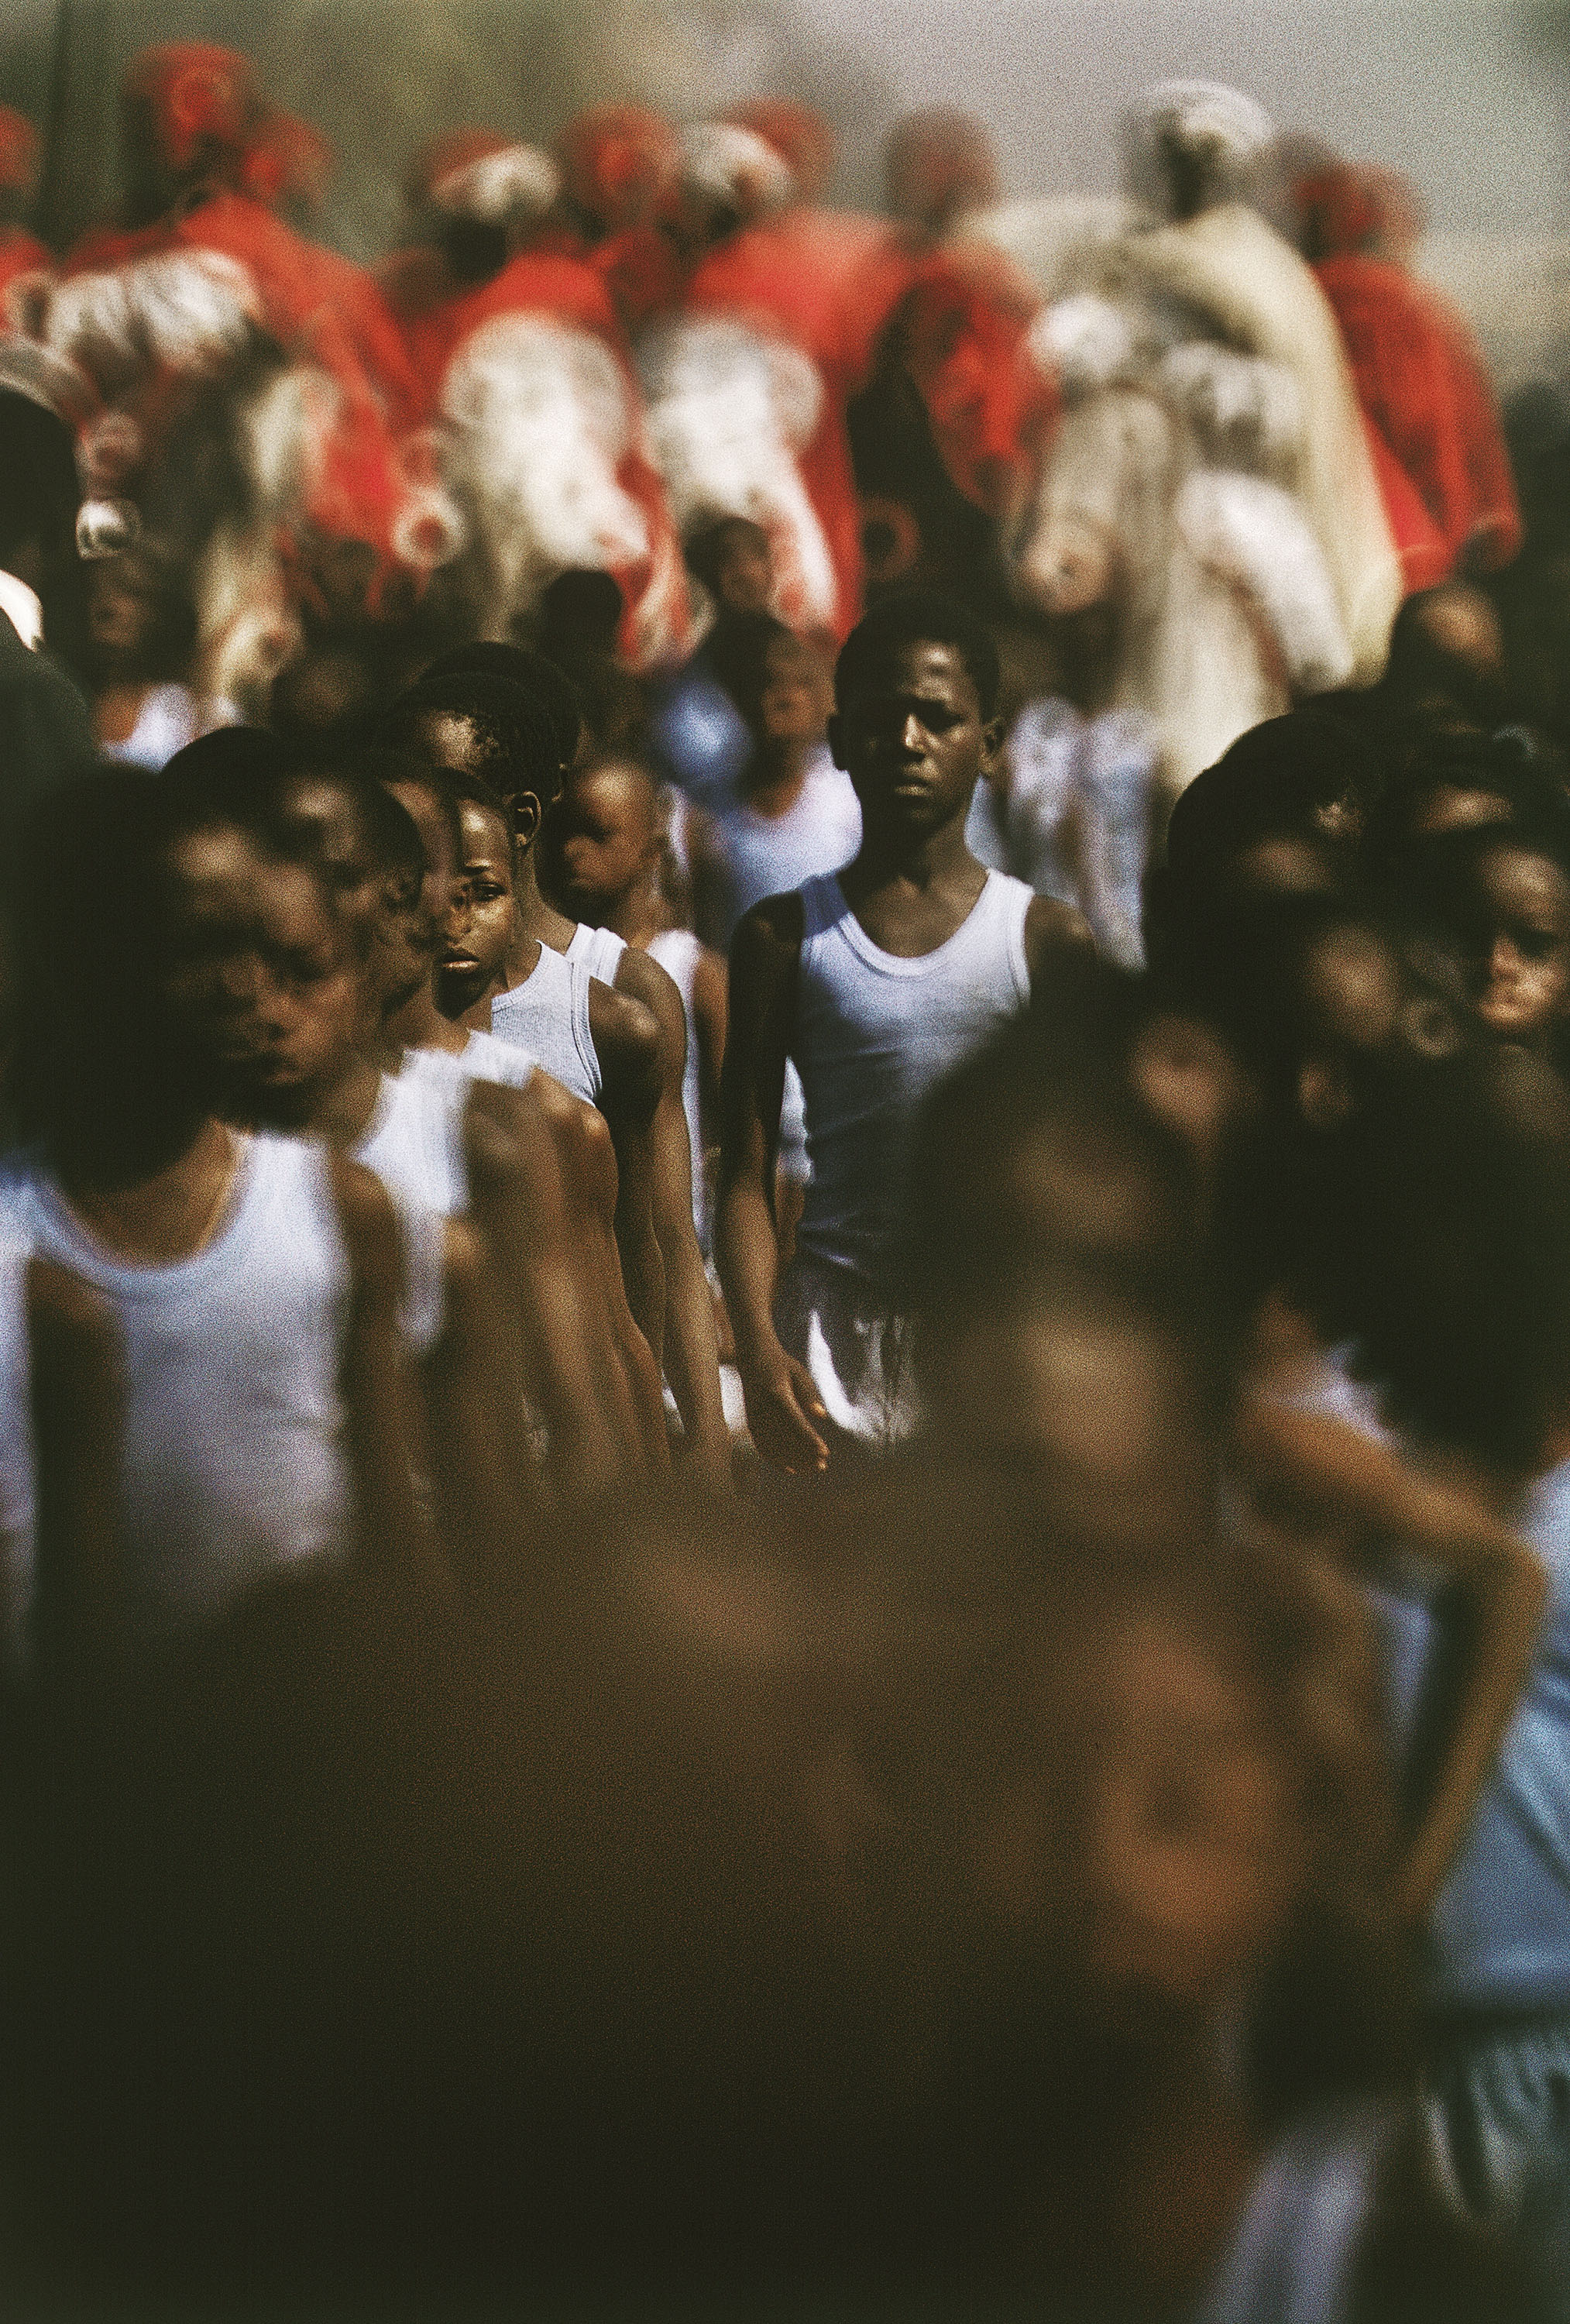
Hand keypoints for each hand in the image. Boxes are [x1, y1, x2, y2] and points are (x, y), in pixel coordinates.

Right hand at [740, 1341, 829, 1472]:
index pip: (796, 1423)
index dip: (810, 1440)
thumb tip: (821, 1415)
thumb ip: (809, 1394)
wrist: (752, 1358)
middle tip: (822, 1466)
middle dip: (804, 1455)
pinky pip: (762, 1446)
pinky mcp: (751, 1423)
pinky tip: (791, 1469)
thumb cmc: (780, 1364)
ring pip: (774, 1447)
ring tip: (811, 1469)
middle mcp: (763, 1409)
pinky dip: (775, 1460)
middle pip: (785, 1439)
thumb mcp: (798, 1372)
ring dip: (793, 1461)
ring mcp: (755, 1418)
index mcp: (777, 1394)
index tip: (824, 1452)